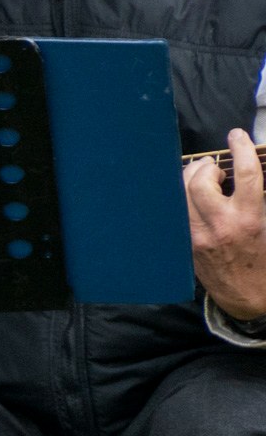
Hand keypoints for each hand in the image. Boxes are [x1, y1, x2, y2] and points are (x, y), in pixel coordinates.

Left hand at [186, 127, 265, 321]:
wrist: (250, 299)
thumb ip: (260, 200)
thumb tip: (248, 176)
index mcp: (249, 220)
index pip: (246, 175)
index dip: (241, 149)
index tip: (238, 136)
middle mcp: (220, 226)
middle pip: (201, 182)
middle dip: (207, 167)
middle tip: (216, 168)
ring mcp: (198, 235)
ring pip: (182, 194)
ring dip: (190, 178)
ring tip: (203, 177)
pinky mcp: (185, 243)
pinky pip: (177, 211)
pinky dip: (182, 197)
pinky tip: (191, 195)